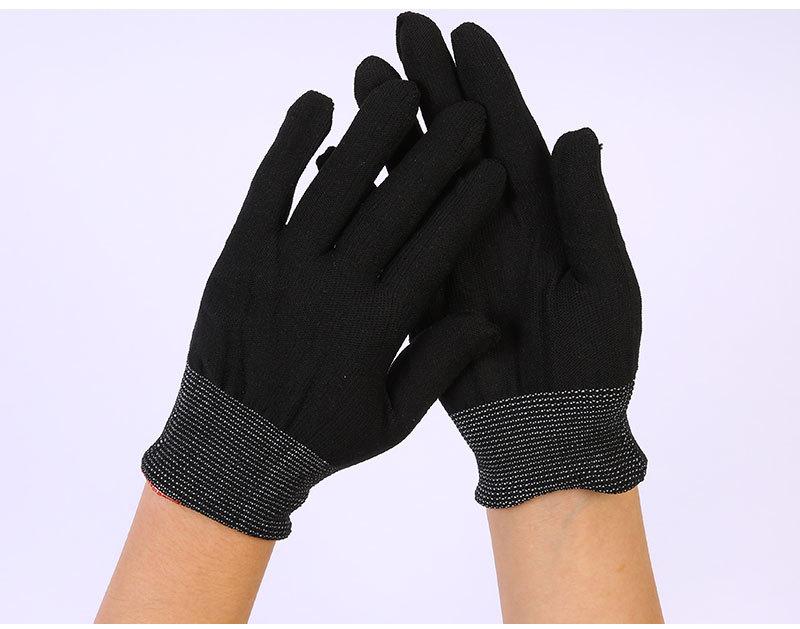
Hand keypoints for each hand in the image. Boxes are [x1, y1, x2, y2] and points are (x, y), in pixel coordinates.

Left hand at [143, 81, 505, 537]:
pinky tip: (318, 101)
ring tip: (406, 88)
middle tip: (469, 113)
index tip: (497, 171)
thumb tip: (491, 321)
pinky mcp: (241, 254)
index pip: (434, 252)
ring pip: (336, 184)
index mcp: (374, 328)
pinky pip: (268, 187)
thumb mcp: (392, 420)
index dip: (468, 207)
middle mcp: (331, 288)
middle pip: (393, 207)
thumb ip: (438, 366)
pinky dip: (290, 141)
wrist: (231, 445)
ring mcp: (281, 266)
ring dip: (374, 132)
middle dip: (437, 155)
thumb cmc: (321, 436)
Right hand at [350, 13, 645, 507]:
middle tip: (402, 33)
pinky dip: (362, 200)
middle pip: (456, 140)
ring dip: (390, 130)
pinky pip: (385, 236)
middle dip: (431, 85)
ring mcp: (451, 251)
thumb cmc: (590, 358)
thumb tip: (578, 131)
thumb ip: (585, 209)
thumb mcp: (601, 279)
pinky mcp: (419, 285)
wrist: (547, 426)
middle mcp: (491, 220)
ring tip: (364, 79)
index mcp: (540, 211)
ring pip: (414, 178)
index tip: (463, 32)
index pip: (510, 130)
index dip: (488, 80)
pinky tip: (334, 164)